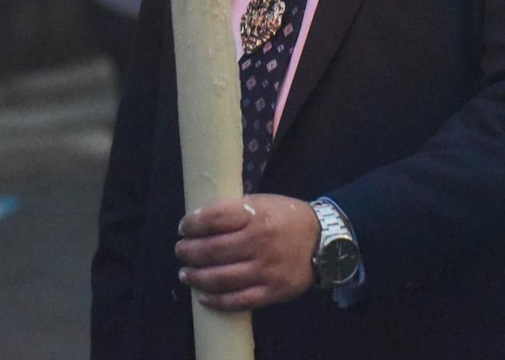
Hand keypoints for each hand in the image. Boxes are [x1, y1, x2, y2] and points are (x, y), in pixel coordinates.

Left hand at [175, 195, 319, 311]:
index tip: (183, 227)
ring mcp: (266, 269)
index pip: (214, 219)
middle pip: (213, 250)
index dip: (192, 224)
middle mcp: (259, 242)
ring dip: (197, 277)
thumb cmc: (287, 217)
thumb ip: (235, 210)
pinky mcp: (273, 292)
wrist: (324, 241)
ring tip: (185, 274)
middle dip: (189, 252)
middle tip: (180, 251)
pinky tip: (204, 297)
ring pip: (222, 278)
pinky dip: (217, 301)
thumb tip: (200, 221)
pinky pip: (239, 301)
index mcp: (255, 215)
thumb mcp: (262, 202)